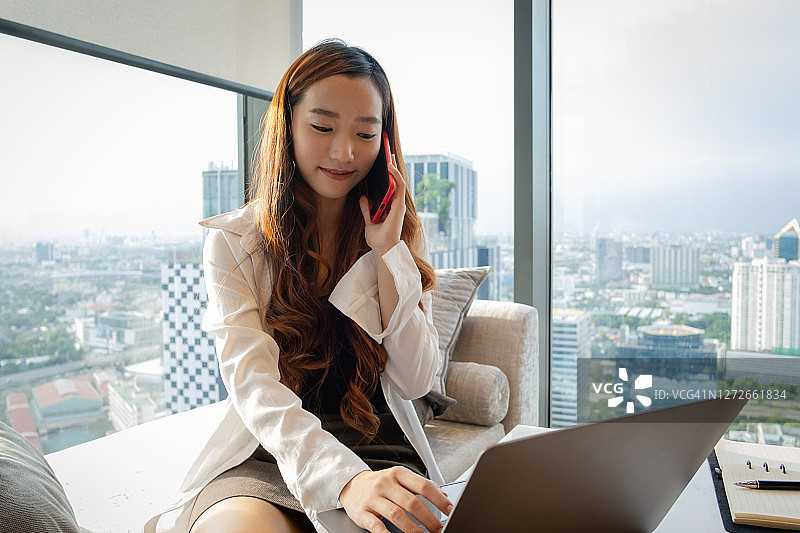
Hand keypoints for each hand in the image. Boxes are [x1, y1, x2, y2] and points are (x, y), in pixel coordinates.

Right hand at [339, 467, 453, 532]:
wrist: (351, 485)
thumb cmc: (381, 484)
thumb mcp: (400, 479)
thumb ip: (420, 486)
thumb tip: (444, 496)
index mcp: (398, 474)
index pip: (423, 486)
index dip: (438, 499)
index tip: (450, 510)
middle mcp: (385, 484)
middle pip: (411, 502)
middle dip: (429, 519)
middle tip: (439, 529)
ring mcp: (373, 498)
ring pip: (396, 514)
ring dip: (413, 529)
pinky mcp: (362, 512)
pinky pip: (377, 526)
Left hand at [360, 154, 405, 254]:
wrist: (382, 248)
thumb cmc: (378, 238)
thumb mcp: (369, 221)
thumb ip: (367, 209)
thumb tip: (364, 198)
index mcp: (391, 207)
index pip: (392, 187)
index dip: (389, 175)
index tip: (385, 163)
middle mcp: (397, 204)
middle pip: (396, 182)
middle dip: (392, 168)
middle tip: (388, 154)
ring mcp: (399, 205)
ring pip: (399, 181)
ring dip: (394, 168)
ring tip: (389, 156)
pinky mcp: (399, 206)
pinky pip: (399, 187)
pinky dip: (395, 176)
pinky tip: (390, 167)